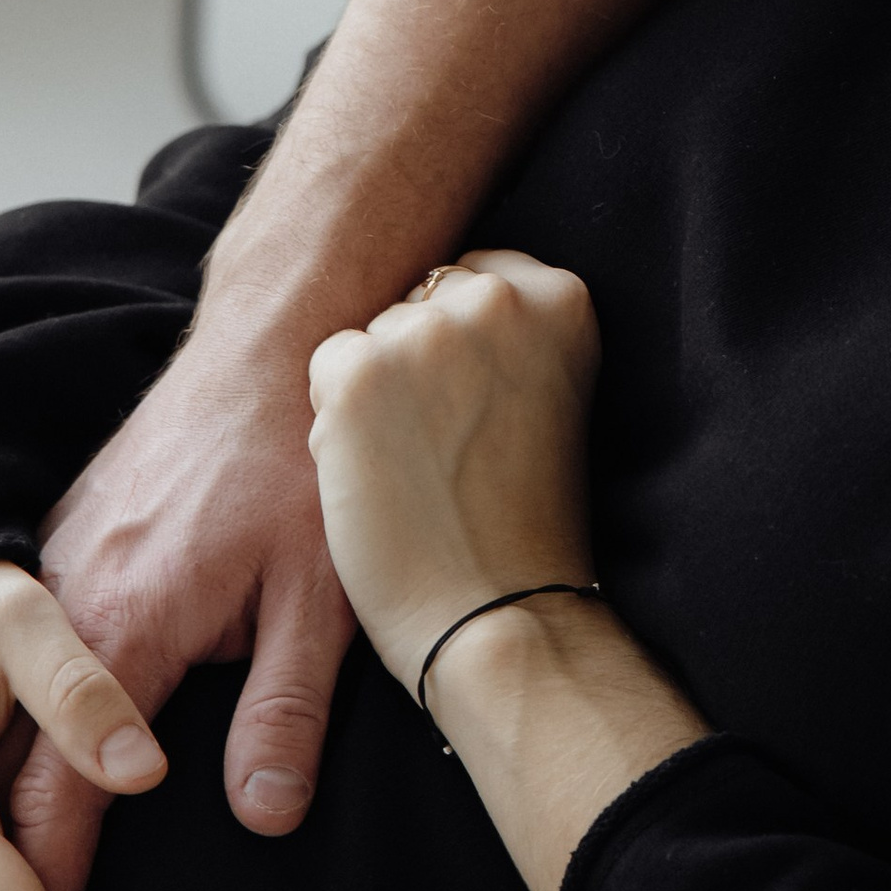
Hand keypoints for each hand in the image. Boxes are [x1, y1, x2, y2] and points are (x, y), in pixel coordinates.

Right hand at [7, 310, 356, 890]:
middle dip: (7, 875)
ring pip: (2, 714)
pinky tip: (26, 774)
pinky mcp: (61, 548)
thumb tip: (261, 823)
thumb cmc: (304, 466)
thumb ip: (285, 713)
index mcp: (123, 631)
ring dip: (3, 804)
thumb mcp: (320, 599)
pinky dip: (15, 728)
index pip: (59, 797)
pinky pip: (18, 661)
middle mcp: (65, 606)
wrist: (270, 343)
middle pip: (8, 770)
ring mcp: (53, 571)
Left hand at [307, 253, 599, 695]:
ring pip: (373, 335)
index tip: (484, 409)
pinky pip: (327, 367)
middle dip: (420, 362)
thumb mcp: (551, 396)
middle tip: (452, 447)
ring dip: (378, 391)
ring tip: (419, 466)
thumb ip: (511, 337)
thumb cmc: (524, 522)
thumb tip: (431, 299)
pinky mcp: (357, 372)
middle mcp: (498, 300)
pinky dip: (337, 420)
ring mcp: (425, 331)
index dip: (466, 349)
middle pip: (421, 302)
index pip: (479, 277)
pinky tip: (379, 472)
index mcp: (564, 299)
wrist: (498, 613)